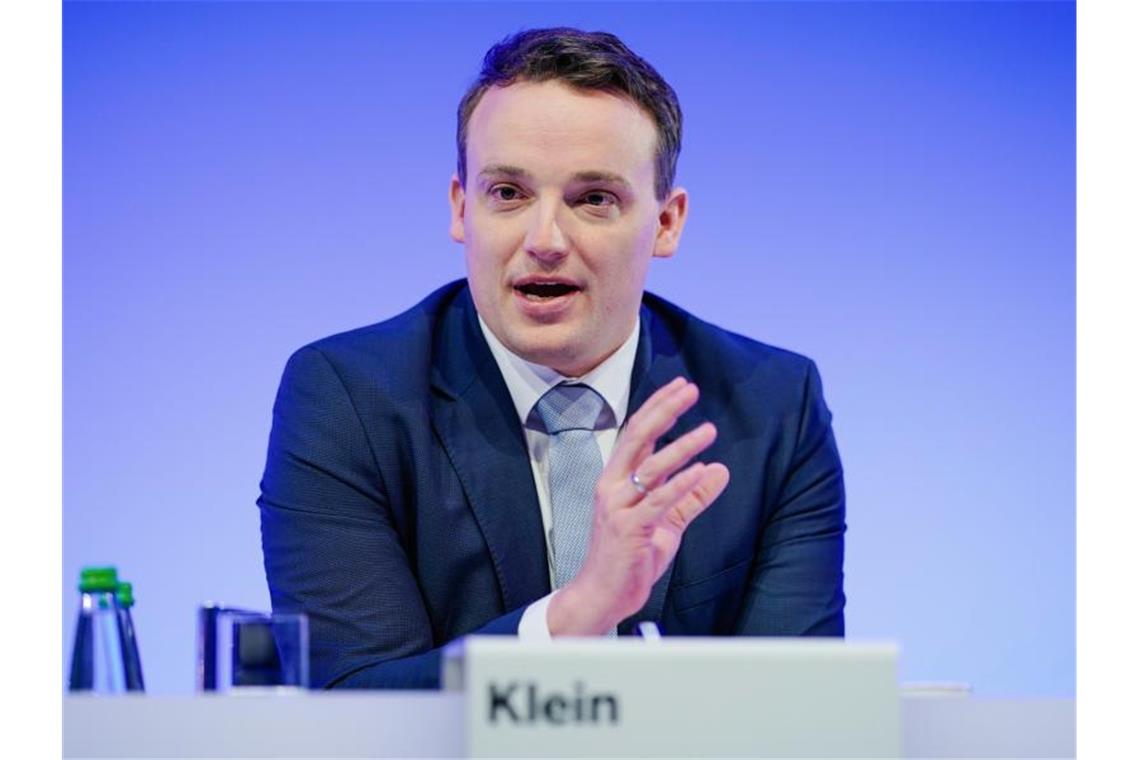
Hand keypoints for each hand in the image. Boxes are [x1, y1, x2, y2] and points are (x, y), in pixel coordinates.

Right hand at [547, 377, 730, 634]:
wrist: (603, 594)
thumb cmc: (631, 556)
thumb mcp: (667, 522)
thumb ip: (691, 497)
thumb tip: (720, 469)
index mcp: (616, 479)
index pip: (637, 433)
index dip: (658, 407)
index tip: (681, 386)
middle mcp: (612, 487)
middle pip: (638, 438)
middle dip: (664, 411)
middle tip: (690, 389)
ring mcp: (618, 507)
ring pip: (651, 468)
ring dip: (681, 446)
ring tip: (709, 430)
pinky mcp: (630, 530)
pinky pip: (658, 502)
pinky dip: (680, 484)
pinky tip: (701, 469)